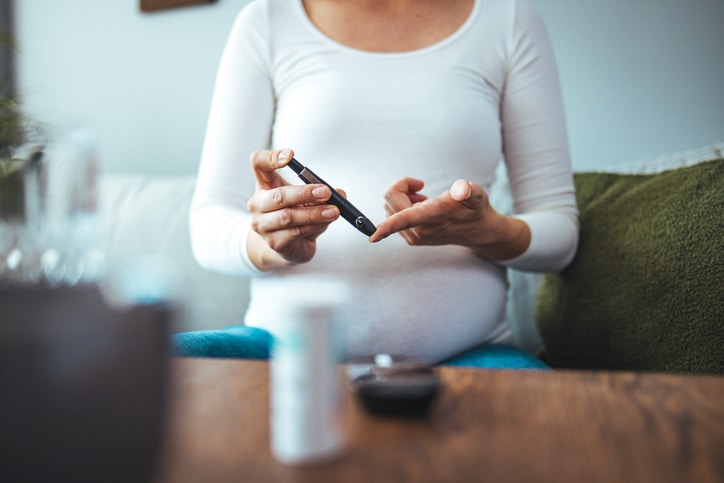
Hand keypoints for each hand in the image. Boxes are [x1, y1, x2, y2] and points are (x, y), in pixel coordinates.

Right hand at [246, 148, 339, 269]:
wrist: (290, 246)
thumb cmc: (297, 216)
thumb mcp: (308, 200)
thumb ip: (321, 194)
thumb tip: (340, 194)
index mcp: (264, 185)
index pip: (259, 163)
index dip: (271, 157)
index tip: (291, 156)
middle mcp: (258, 203)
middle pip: (278, 195)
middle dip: (304, 193)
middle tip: (326, 192)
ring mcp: (262, 225)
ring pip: (288, 216)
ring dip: (314, 213)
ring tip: (333, 211)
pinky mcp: (273, 242)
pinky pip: (295, 232)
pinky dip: (314, 226)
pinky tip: (325, 222)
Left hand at [369, 177, 530, 260]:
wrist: (478, 231)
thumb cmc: (476, 209)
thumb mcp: (477, 196)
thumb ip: (468, 191)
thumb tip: (461, 188)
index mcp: (432, 218)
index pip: (404, 220)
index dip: (387, 227)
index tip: (373, 237)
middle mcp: (419, 231)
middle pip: (390, 200)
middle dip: (402, 186)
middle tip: (421, 185)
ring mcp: (413, 237)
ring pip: (389, 207)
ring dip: (401, 196)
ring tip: (423, 197)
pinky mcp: (411, 238)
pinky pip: (392, 216)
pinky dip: (401, 205)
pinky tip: (420, 205)